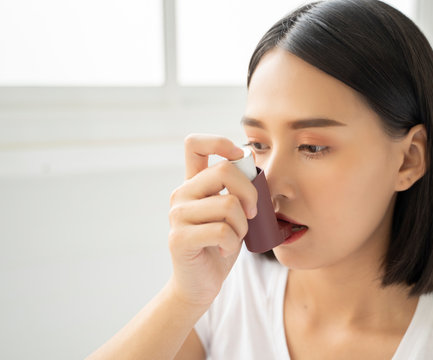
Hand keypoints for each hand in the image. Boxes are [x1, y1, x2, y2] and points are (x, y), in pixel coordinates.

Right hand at [167, 134, 257, 307]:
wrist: (200, 283)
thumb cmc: (220, 245)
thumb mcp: (234, 212)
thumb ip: (237, 188)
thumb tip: (252, 160)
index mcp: (194, 183)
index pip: (195, 144)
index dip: (219, 142)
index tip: (240, 157)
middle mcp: (182, 194)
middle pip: (224, 170)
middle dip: (250, 192)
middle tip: (253, 213)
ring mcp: (177, 215)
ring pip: (228, 205)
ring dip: (242, 226)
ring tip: (234, 238)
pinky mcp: (179, 238)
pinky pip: (221, 231)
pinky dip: (232, 243)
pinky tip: (225, 251)